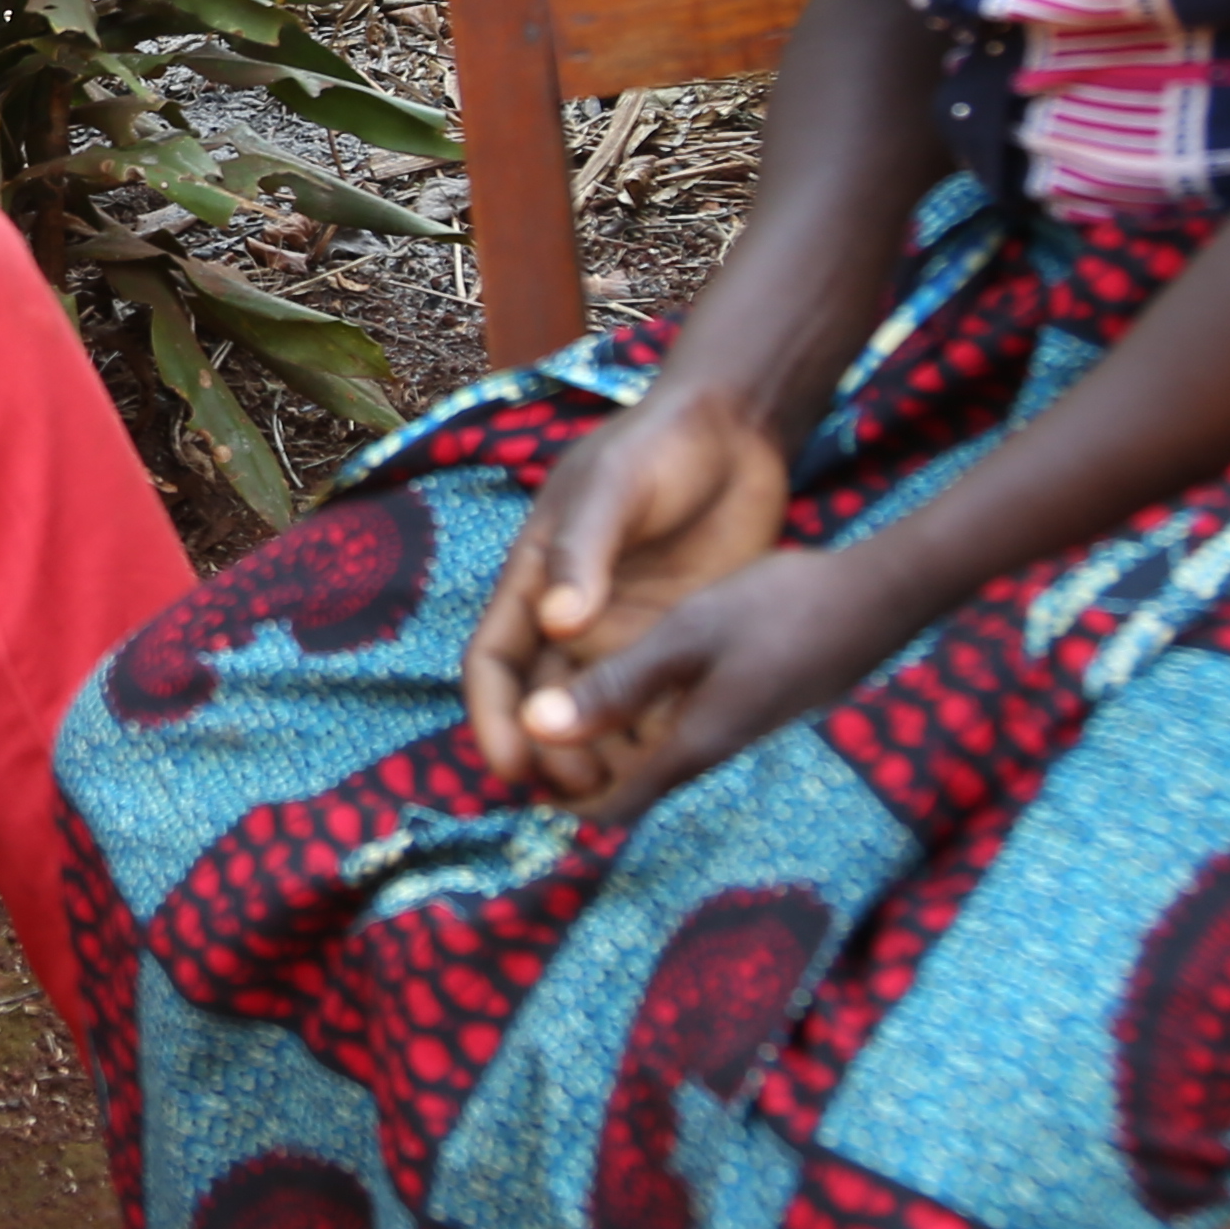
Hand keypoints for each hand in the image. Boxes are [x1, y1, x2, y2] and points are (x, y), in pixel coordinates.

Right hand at [463, 383, 798, 791]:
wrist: (735, 432)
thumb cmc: (659, 446)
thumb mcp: (614, 488)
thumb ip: (584, 554)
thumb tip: (556, 625)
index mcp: (534, 581)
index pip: (494, 665)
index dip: (495, 719)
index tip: (512, 766)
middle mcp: (571, 619)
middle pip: (542, 705)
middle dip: (548, 753)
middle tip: (579, 788)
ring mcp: (625, 633)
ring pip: (596, 715)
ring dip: (599, 757)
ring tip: (620, 796)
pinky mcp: (678, 640)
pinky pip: (655, 703)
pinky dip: (653, 738)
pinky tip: (672, 769)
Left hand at [506, 539, 946, 818]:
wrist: (878, 599)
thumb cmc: (782, 609)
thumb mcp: (687, 636)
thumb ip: (615, 685)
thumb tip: (538, 727)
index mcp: (689, 748)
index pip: (608, 807)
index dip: (558, 792)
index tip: (518, 757)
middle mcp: (710, 753)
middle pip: (628, 788)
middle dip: (577, 767)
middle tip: (531, 717)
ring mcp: (735, 731)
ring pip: (653, 755)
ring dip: (609, 738)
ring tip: (567, 687)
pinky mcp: (750, 705)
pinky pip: (682, 727)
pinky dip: (644, 713)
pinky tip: (632, 664)